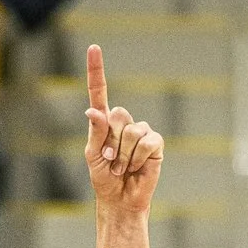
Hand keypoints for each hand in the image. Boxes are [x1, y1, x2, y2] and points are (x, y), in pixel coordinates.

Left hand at [82, 47, 164, 218]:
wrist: (120, 199)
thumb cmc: (104, 178)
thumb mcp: (92, 156)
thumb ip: (96, 132)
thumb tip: (93, 112)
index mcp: (104, 122)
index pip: (99, 91)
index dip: (96, 70)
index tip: (94, 48)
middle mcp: (124, 122)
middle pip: (117, 115)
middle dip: (111, 142)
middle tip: (110, 161)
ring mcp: (141, 131)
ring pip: (131, 132)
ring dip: (123, 155)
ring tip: (122, 168)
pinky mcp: (155, 144)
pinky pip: (147, 142)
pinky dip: (138, 158)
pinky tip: (137, 167)